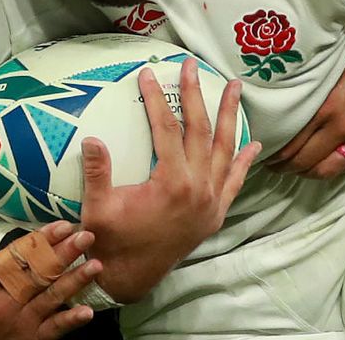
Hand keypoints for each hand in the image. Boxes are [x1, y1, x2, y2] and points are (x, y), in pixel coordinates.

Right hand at [0, 206, 101, 339]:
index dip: (42, 241)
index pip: (17, 257)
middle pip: (38, 275)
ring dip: (74, 283)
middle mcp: (0, 303)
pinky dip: (69, 322)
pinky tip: (86, 312)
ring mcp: (15, 323)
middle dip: (65, 255)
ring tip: (95, 266)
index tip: (63, 225)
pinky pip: (51, 331)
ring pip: (49, 300)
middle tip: (87, 236)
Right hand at [81, 59, 261, 302]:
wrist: (130, 277)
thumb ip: (97, 172)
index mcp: (172, 182)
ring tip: (236, 89)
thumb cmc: (111, 240)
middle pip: (201, 130)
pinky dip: (244, 161)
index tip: (148, 73)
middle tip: (193, 66)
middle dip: (197, 95)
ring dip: (231, 117)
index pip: (166, 127)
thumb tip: (91, 137)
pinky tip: (253, 143)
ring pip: (226, 150)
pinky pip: (235, 181)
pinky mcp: (216, 213)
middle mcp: (199, 188)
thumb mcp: (98, 206)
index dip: (156, 98)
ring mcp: (211, 201)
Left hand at [267, 29, 344, 177]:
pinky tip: (325, 163)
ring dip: (310, 173)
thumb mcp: (322, 75)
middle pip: (308, 163)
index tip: (267, 156)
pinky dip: (337, 168)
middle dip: (287, 168)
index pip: (293, 146)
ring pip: (330, 170)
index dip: (276, 157)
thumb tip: (282, 119)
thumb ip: (306, 101)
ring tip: (298, 169)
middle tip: (275, 165)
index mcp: (327, 109)